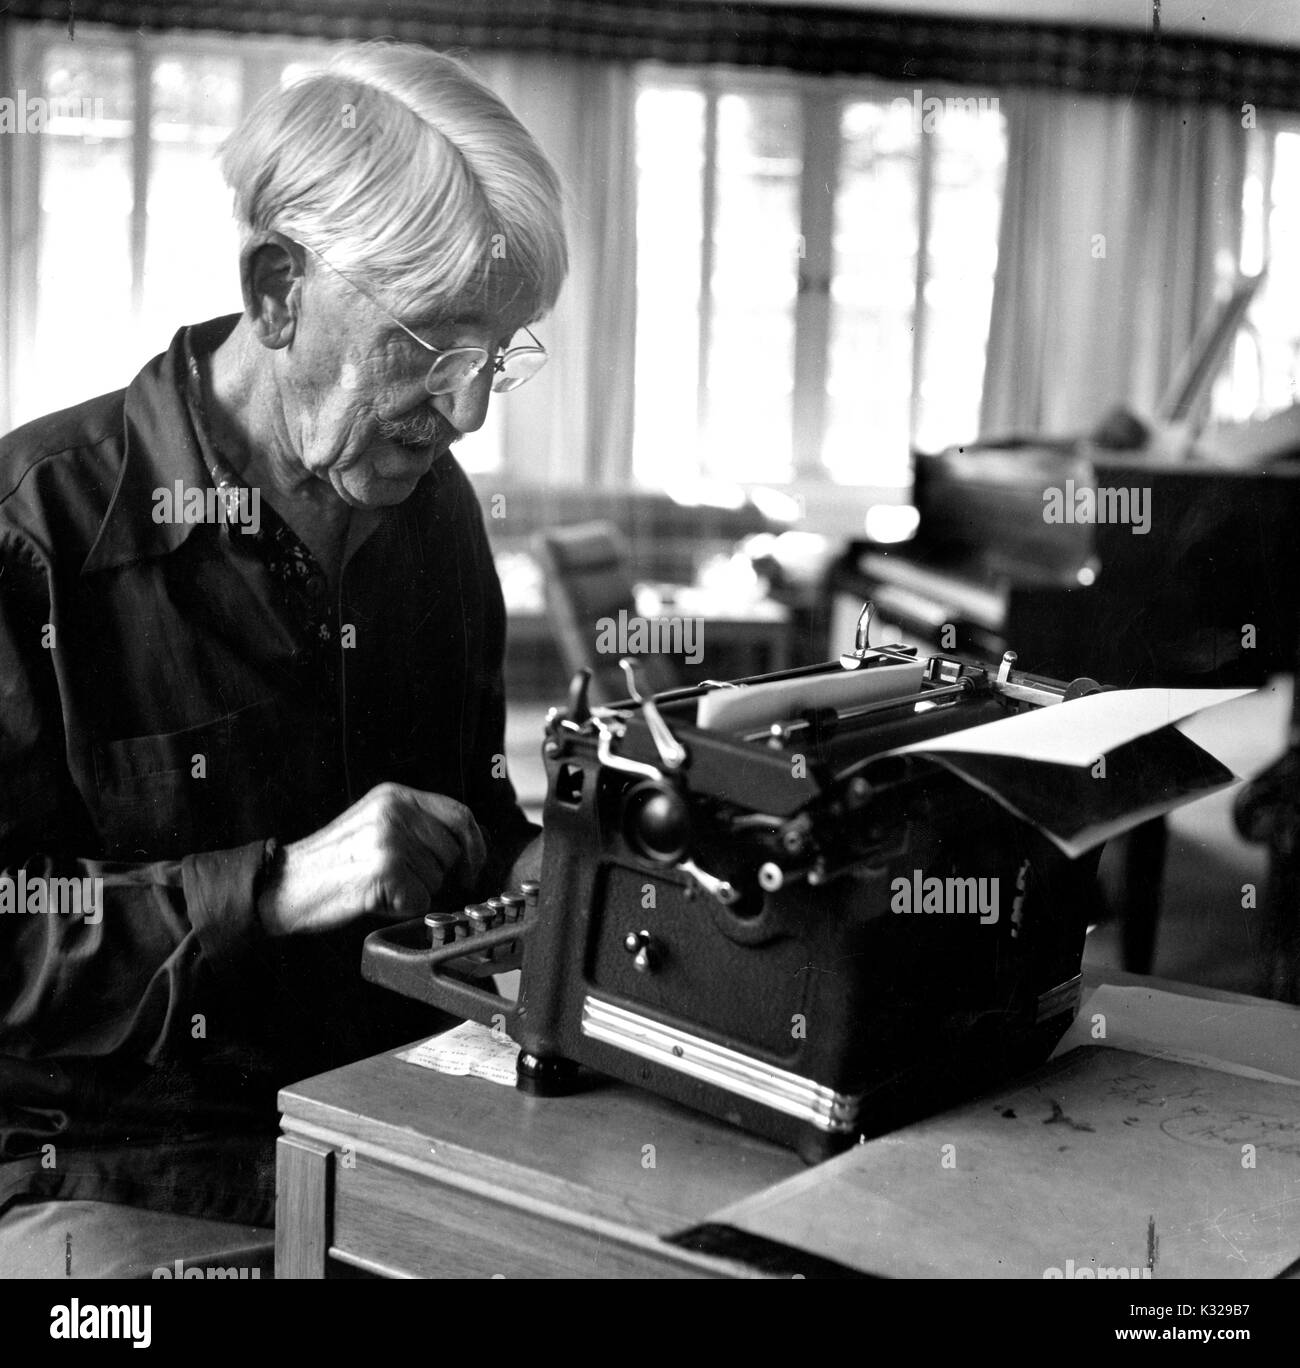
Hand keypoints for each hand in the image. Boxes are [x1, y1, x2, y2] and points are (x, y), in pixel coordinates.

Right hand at [256, 782, 485, 935]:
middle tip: (399, 879)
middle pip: (452, 851)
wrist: (285, 885)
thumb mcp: (374, 822)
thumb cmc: (332, 862)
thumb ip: (416, 823)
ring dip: (415, 891)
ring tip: (380, 885)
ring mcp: (391, 840)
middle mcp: (396, 812)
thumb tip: (468, 843)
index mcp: (396, 796)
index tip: (473, 865)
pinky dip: (402, 908)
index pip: (459, 813)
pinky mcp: (387, 872)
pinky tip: (375, 898)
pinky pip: (420, 901)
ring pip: (437, 879)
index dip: (475, 844)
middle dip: (435, 873)